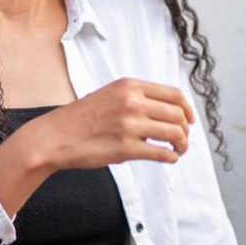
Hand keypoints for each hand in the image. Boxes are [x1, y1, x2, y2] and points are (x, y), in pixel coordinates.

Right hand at [0, 79, 192, 215]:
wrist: (55, 136)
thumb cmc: (82, 118)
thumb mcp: (110, 94)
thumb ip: (137, 97)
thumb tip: (168, 110)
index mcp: (129, 86)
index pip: (174, 94)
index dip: (188, 109)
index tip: (190, 120)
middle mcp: (132, 102)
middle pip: (177, 115)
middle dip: (186, 129)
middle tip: (183, 139)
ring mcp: (130, 126)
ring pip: (174, 134)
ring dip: (182, 145)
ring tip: (178, 150)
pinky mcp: (126, 148)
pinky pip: (162, 154)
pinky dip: (171, 157)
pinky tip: (169, 158)